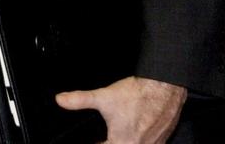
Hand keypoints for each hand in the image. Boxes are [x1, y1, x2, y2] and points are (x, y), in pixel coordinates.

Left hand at [56, 75, 186, 143]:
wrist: (164, 87)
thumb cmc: (137, 94)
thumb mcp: (103, 97)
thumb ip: (80, 100)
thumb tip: (60, 100)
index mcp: (121, 141)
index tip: (95, 140)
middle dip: (110, 142)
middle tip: (105, 137)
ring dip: (124, 141)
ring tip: (118, 135)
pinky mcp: (162, 140)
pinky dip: (138, 140)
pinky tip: (133, 133)